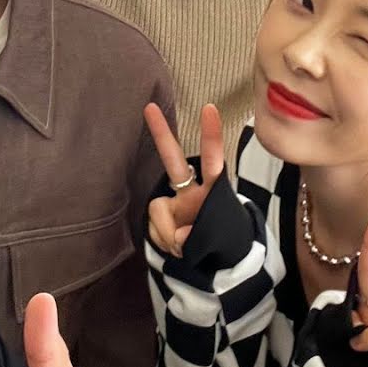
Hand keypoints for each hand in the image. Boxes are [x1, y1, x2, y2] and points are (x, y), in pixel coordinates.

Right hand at [144, 103, 224, 257]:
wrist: (210, 259)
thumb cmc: (218, 238)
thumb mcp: (214, 240)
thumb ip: (193, 237)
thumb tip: (178, 239)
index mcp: (213, 189)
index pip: (213, 160)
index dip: (211, 136)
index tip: (208, 108)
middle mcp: (191, 191)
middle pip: (173, 159)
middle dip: (161, 134)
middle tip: (150, 107)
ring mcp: (173, 204)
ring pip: (157, 208)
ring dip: (170, 235)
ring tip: (185, 248)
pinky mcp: (159, 219)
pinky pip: (155, 230)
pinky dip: (166, 243)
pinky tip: (176, 248)